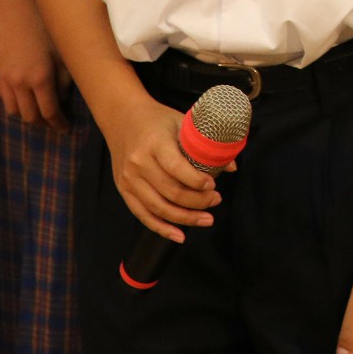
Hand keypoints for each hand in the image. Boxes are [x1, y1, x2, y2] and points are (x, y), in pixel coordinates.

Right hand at [0, 0, 69, 130]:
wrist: (17, 7)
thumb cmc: (45, 25)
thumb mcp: (62, 52)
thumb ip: (64, 79)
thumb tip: (62, 97)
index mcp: (40, 78)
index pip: (49, 112)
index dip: (59, 124)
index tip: (66, 128)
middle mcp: (20, 83)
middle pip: (30, 117)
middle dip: (43, 123)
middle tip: (54, 121)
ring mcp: (5, 78)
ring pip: (13, 110)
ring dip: (26, 115)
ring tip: (38, 111)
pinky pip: (3, 97)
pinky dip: (14, 102)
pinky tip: (23, 98)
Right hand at [102, 95, 220, 244]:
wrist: (122, 117)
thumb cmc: (156, 119)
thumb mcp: (182, 122)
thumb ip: (205, 144)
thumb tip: (230, 167)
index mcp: (155, 143)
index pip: (177, 168)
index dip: (197, 181)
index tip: (214, 185)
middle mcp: (139, 163)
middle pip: (171, 192)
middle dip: (197, 202)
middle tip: (216, 201)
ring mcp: (129, 179)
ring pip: (159, 208)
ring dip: (185, 218)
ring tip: (206, 219)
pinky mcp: (124, 190)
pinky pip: (143, 215)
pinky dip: (162, 229)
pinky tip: (179, 235)